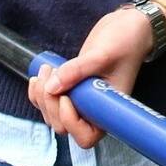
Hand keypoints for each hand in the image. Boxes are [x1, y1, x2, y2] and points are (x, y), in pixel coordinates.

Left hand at [28, 6, 155, 147]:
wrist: (126, 28)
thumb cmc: (126, 44)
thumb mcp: (102, 55)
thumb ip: (77, 71)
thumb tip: (52, 86)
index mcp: (109, 113)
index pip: (85, 136)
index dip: (70, 121)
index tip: (66, 96)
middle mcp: (94, 113)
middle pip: (62, 126)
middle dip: (51, 103)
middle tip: (51, 74)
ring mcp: (81, 104)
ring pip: (52, 115)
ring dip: (42, 96)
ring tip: (47, 70)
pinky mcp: (71, 91)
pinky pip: (48, 102)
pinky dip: (38, 93)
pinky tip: (40, 76)